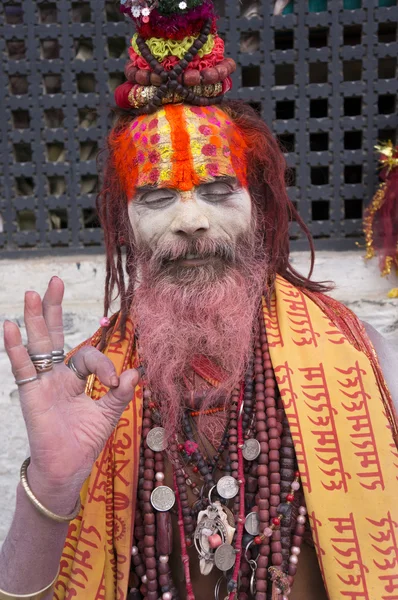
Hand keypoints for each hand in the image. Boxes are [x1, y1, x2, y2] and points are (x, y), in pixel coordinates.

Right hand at [3, 277, 139, 505]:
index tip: (116, 383)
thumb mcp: (108, 414)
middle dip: (53, 308)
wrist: (68, 469)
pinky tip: (11, 326)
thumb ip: (120, 393)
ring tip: (32, 293)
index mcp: (75, 378)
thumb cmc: (84, 442)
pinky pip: (22, 368)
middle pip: (53, 335)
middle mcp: (56, 375)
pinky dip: (16, 348)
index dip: (104, 365)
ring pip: (37, 345)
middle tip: (55, 280)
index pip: (87, 355)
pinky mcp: (31, 394)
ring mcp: (41, 383)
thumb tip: (136, 372)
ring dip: (34, 319)